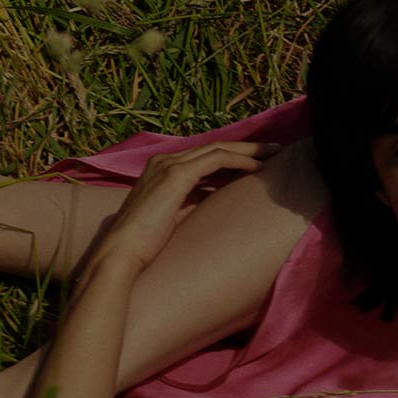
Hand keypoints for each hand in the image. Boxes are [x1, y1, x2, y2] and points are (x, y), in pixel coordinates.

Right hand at [85, 141, 278, 274]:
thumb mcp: (177, 212)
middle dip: (247, 146)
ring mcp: (168, 165)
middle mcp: (163, 160)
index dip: (233, 153)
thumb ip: (194, 198)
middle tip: (274, 148)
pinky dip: (239, 160)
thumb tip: (217, 194)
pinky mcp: (175, 176)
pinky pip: (216, 160)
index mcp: (161, 167)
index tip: (258, 157)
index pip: (204, 154)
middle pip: (214, 146)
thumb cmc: (148, 240)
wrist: (123, 252)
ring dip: (249, 150)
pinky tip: (257, 166)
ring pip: (218, 149)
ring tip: (274, 153)